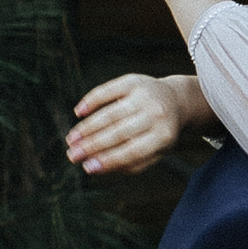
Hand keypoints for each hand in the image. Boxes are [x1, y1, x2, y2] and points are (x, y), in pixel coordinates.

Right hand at [66, 71, 212, 176]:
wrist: (175, 99)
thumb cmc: (159, 132)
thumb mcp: (155, 151)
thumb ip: (130, 164)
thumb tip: (94, 168)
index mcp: (164, 135)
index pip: (133, 151)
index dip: (109, 160)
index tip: (87, 168)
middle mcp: (156, 114)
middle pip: (119, 132)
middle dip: (92, 145)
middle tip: (72, 155)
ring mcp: (144, 95)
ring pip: (110, 114)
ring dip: (87, 128)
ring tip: (71, 140)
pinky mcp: (133, 80)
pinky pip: (108, 90)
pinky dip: (91, 101)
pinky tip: (78, 113)